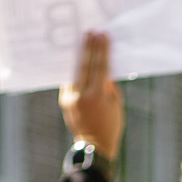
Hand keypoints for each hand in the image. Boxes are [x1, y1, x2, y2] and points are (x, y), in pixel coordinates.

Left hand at [59, 32, 123, 160]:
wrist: (94, 148)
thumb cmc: (110, 128)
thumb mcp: (116, 107)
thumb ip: (109, 88)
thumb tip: (103, 71)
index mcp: (96, 97)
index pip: (100, 67)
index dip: (102, 51)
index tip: (103, 37)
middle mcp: (81, 95)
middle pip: (85, 66)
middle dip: (89, 48)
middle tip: (91, 33)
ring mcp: (70, 98)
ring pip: (75, 72)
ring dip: (80, 57)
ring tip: (83, 43)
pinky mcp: (64, 101)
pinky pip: (70, 82)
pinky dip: (75, 72)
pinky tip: (78, 61)